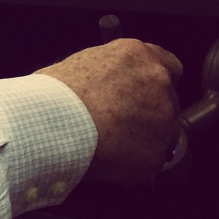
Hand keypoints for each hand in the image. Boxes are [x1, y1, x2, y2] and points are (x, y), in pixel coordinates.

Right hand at [39, 38, 181, 184]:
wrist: (49, 123)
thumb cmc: (53, 93)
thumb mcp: (79, 64)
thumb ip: (106, 74)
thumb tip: (105, 87)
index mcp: (137, 55)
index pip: (168, 64)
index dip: (154, 81)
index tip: (144, 91)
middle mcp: (157, 82)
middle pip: (166, 100)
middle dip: (146, 111)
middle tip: (117, 121)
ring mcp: (162, 119)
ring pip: (160, 132)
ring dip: (140, 138)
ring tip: (107, 142)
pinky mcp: (155, 154)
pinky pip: (148, 160)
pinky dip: (131, 163)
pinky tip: (107, 158)